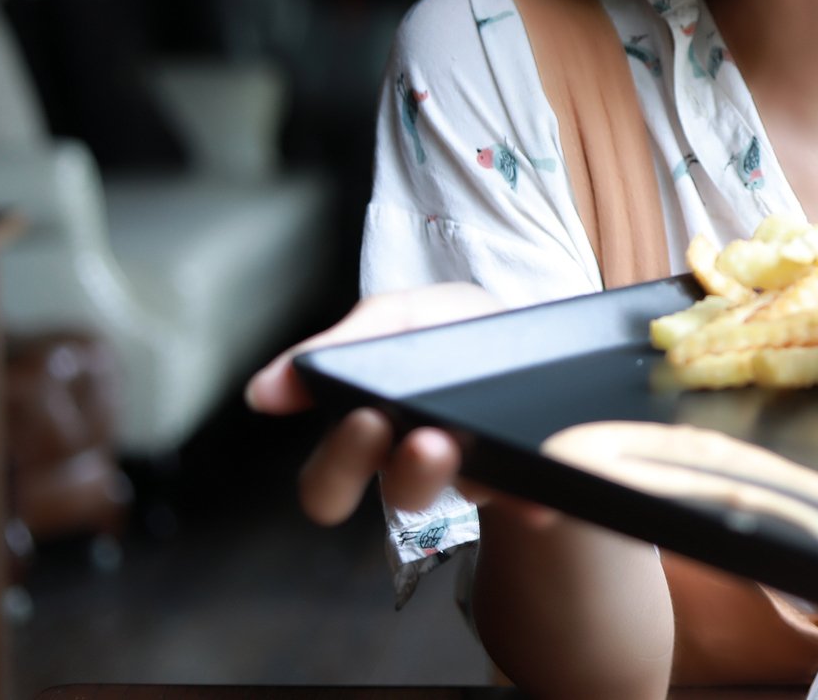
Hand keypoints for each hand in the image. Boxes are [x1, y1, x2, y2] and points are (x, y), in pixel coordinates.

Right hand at [246, 282, 556, 528]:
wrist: (555, 351)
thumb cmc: (464, 332)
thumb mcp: (410, 315)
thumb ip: (346, 340)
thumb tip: (261, 389)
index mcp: (379, 430)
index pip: (331, 480)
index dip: (338, 466)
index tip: (364, 420)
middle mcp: (420, 465)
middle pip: (393, 499)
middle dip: (400, 470)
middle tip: (413, 435)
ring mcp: (478, 476)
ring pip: (461, 498)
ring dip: (456, 474)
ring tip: (461, 443)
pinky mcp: (532, 483)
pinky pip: (530, 503)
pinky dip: (531, 499)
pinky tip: (537, 496)